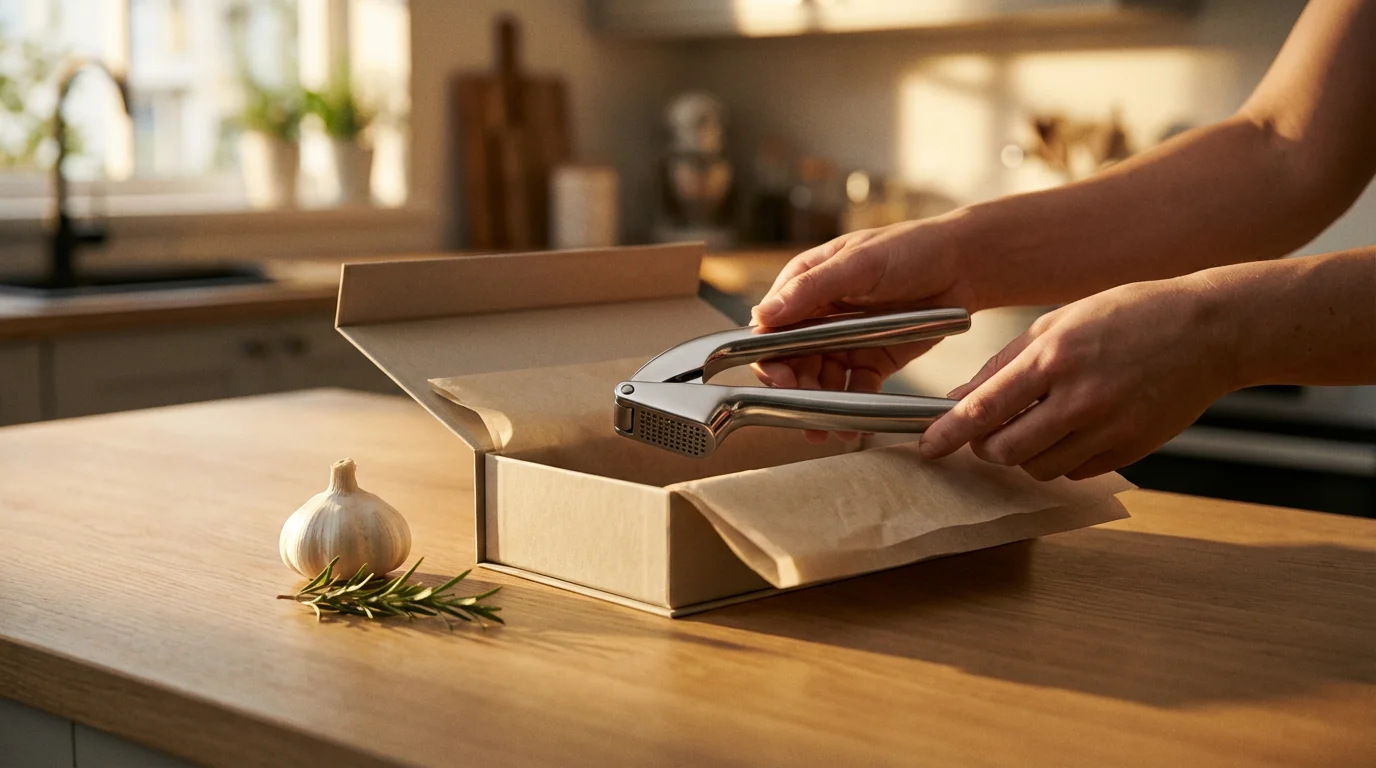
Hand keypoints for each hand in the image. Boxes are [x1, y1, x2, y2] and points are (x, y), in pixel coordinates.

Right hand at [749, 217, 979, 441]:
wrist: (964, 264)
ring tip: (825, 428)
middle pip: (791, 361)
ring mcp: (844, 340)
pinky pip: (854, 388)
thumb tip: (761, 316)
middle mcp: (818, 317)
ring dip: (818, 406)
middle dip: (794, 389)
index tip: (780, 380)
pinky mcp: (871, 360)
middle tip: (803, 412)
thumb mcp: (859, 263)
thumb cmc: (910, 248)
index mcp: (805, 285)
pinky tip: (851, 427)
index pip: (770, 327)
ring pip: (819, 381)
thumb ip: (811, 289)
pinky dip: (850, 407)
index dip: (769, 357)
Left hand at [919, 276, 1237, 479]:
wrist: (1209, 331)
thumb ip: (1005, 363)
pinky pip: (1075, 472)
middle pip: (1005, 451)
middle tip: (988, 432)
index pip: (983, 410)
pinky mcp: (1130, 451)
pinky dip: (1061, 460)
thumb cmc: (1129, 316)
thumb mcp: (1057, 322)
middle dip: (985, 448)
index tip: (927, 447)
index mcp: (1054, 358)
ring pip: (1038, 469)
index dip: (948, 434)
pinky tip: (1072, 430)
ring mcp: (1107, 429)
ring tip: (1036, 424)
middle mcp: (1078, 398)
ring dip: (1023, 455)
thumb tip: (959, 398)